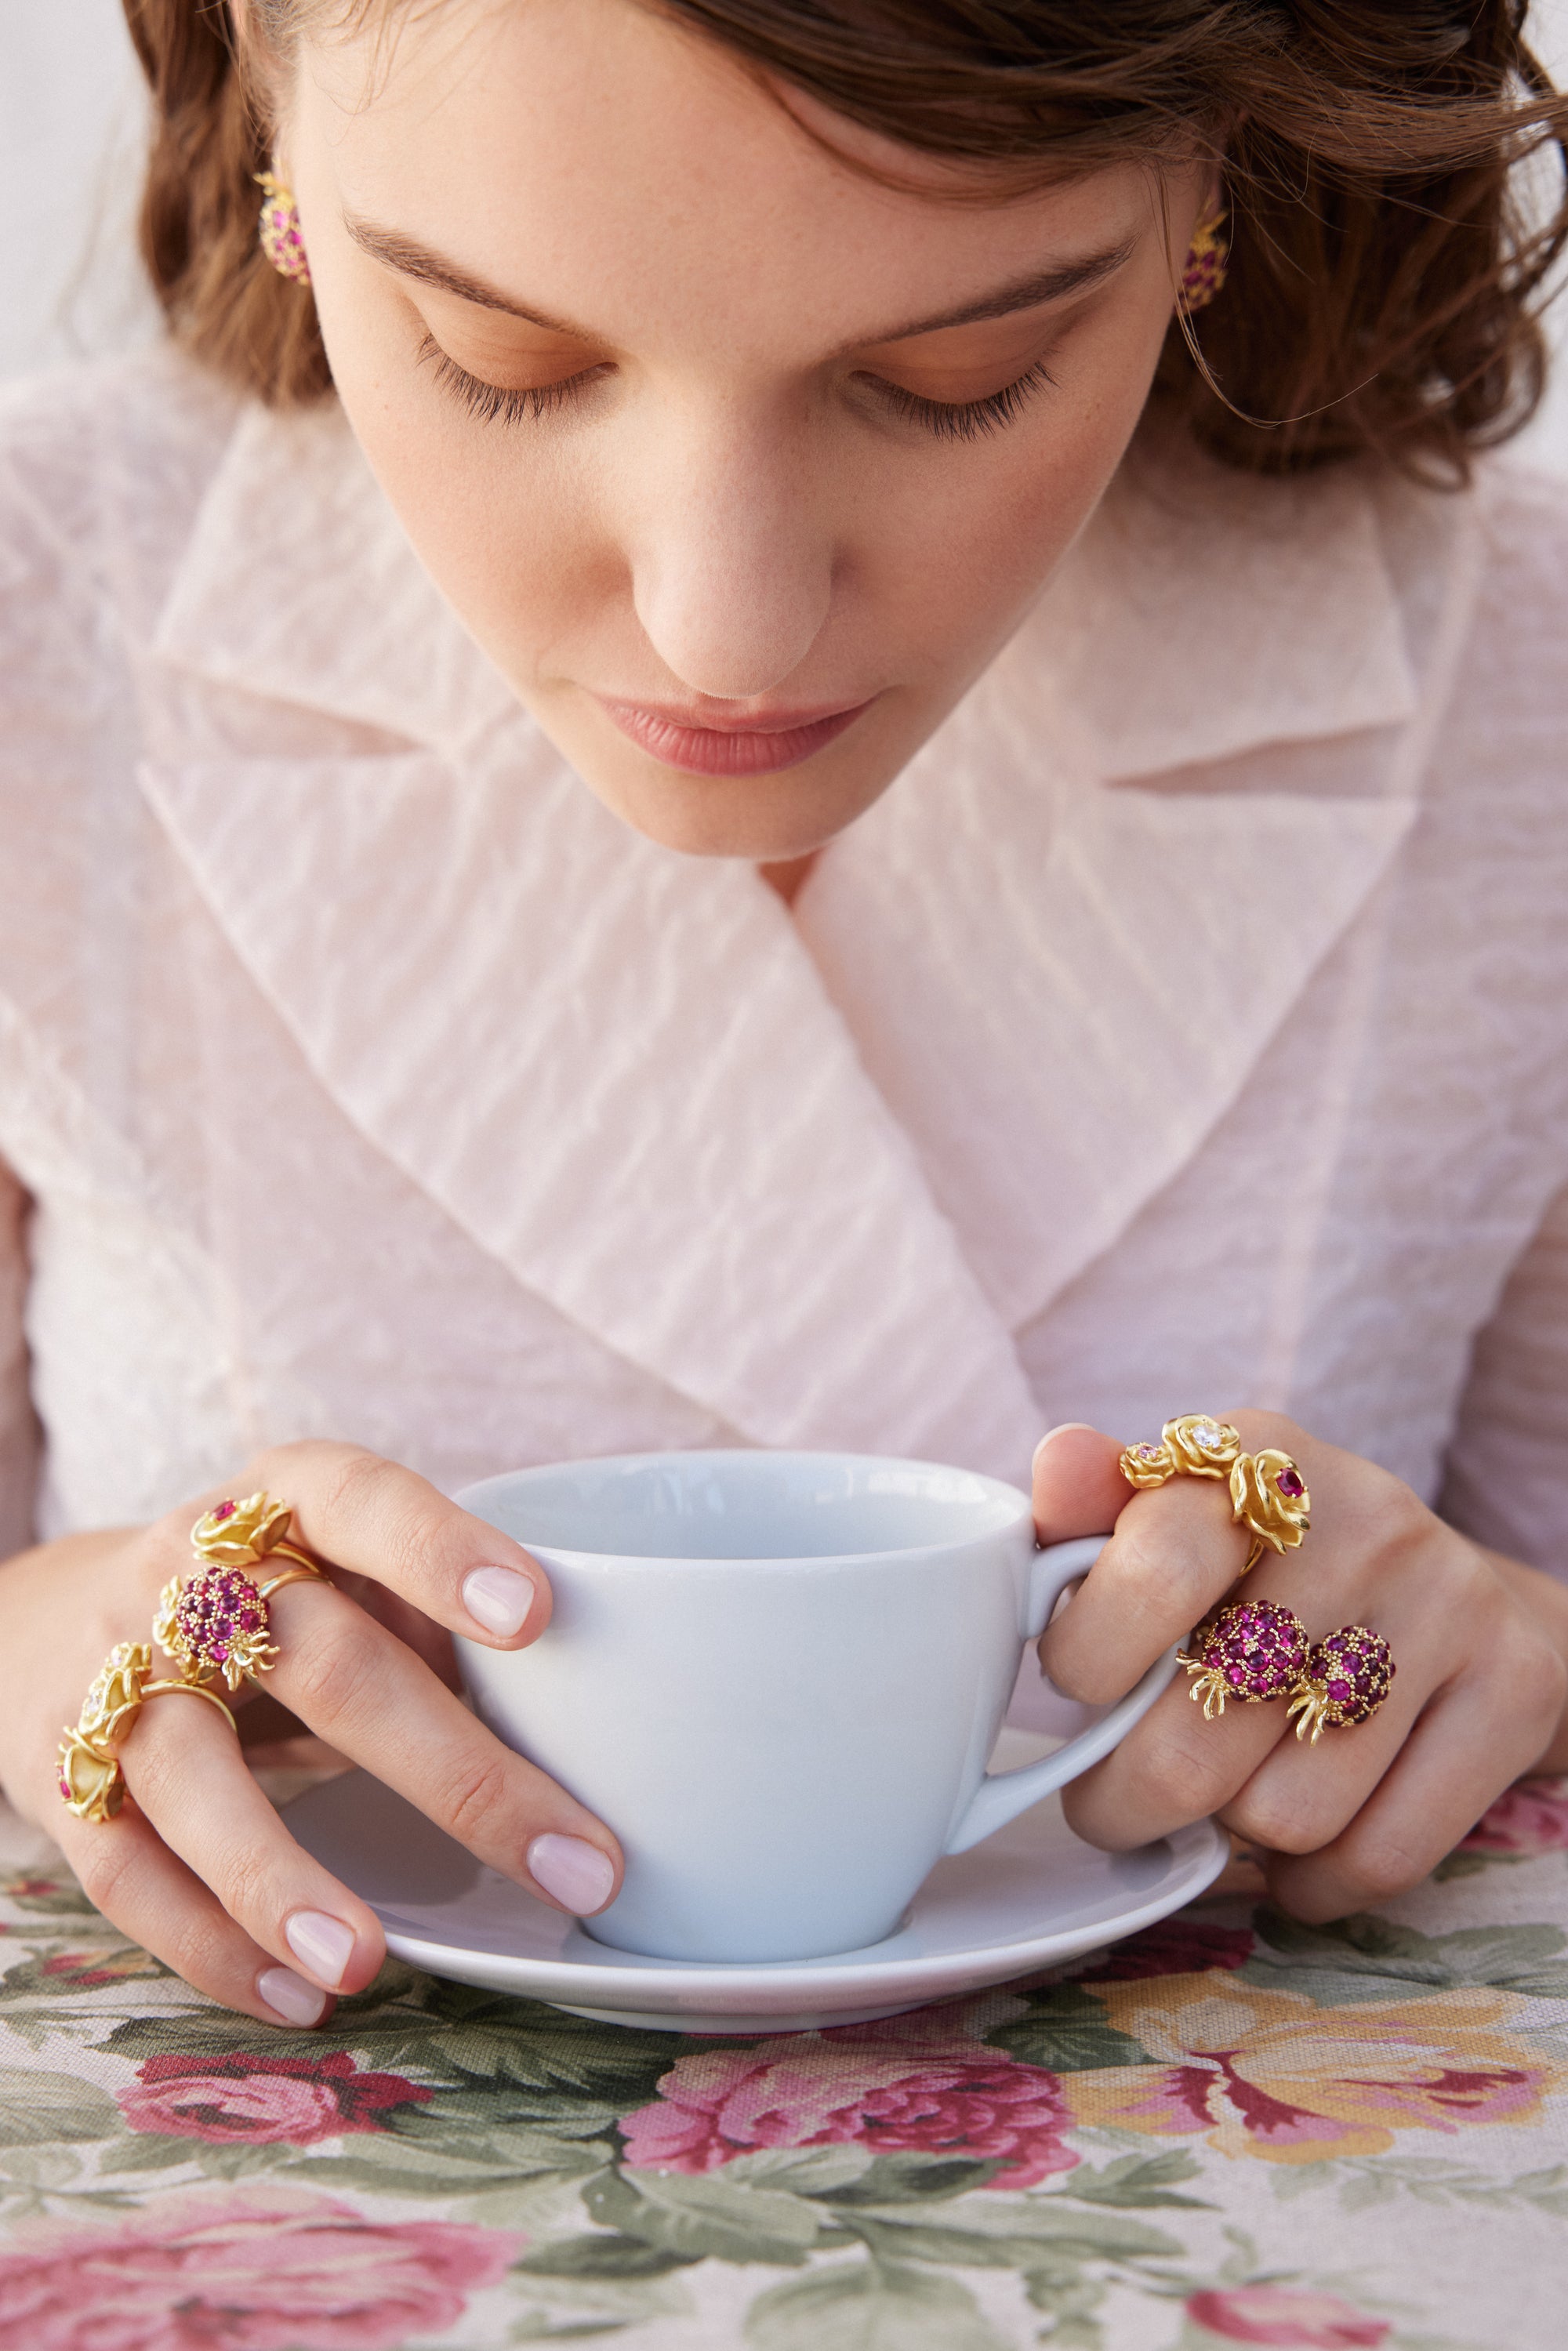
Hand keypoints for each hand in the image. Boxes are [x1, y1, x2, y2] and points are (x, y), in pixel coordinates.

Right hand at [0, 1443, 622, 2024]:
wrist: (57, 1620)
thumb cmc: (270, 1599)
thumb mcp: (347, 1570)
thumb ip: (440, 1626)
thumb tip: (598, 1737)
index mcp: (284, 1499)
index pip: (361, 1499)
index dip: (441, 1551)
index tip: (538, 1618)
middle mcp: (191, 1574)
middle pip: (320, 1661)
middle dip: (456, 1774)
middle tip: (579, 1866)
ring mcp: (117, 1674)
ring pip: (195, 1775)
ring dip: (281, 1876)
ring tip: (370, 1963)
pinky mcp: (60, 1778)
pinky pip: (128, 1870)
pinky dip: (208, 1941)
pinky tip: (295, 1995)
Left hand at [1032, 1414, 1567, 1920]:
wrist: (1446, 1594)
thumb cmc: (1262, 1573)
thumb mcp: (1170, 1519)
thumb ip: (1090, 1511)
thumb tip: (1059, 1467)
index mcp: (1260, 1460)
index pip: (1155, 1567)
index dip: (1086, 1658)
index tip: (1077, 1685)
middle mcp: (1365, 1522)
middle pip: (1198, 1738)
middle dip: (1126, 1798)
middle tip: (1118, 1797)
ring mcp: (1449, 1606)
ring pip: (1284, 1815)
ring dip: (1232, 1834)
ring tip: (1228, 1789)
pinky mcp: (1513, 1692)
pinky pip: (1379, 1857)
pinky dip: (1314, 1880)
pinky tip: (1297, 1841)